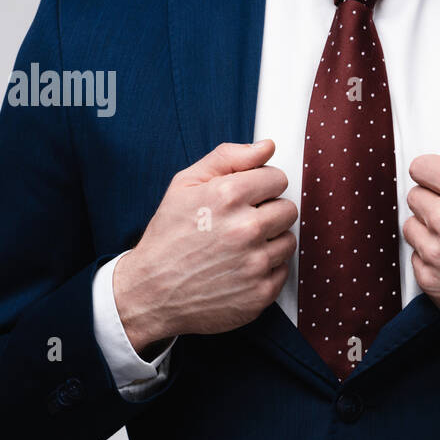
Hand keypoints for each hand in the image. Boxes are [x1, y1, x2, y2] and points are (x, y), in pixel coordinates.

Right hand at [114, 140, 296, 352]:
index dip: (261, 186)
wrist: (150, 292)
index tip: (246, 197)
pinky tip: (239, 268)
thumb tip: (267, 146)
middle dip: (268, 212)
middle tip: (241, 223)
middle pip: (288, 209)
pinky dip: (266, 269)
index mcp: (228, 196)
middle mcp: (246, 229)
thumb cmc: (168, 236)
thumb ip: (228, 158)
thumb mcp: (185, 185)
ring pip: (289, 240)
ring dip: (269, 241)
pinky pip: (283, 270)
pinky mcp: (261, 292)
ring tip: (239, 247)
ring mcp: (255, 263)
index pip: (278, 179)